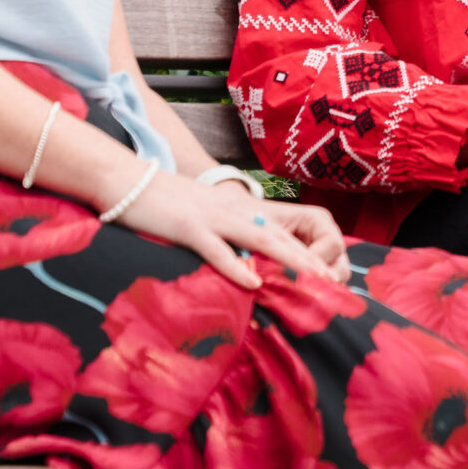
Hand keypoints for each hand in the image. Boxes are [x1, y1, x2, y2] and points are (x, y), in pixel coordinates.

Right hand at [116, 167, 348, 288]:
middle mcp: (236, 212)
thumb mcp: (208, 219)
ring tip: (314, 283)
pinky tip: (253, 283)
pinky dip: (236, 267)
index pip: (285, 233)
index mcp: (242, 211)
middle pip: (283, 238)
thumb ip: (231, 239)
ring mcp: (215, 218)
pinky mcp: (189, 228)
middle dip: (312, 262)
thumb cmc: (168, 206)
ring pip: (261, 241)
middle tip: (337, 286)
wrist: (130, 182)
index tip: (330, 280)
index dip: (310, 255)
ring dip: (290, 262)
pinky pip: (217, 249)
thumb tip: (250, 270)